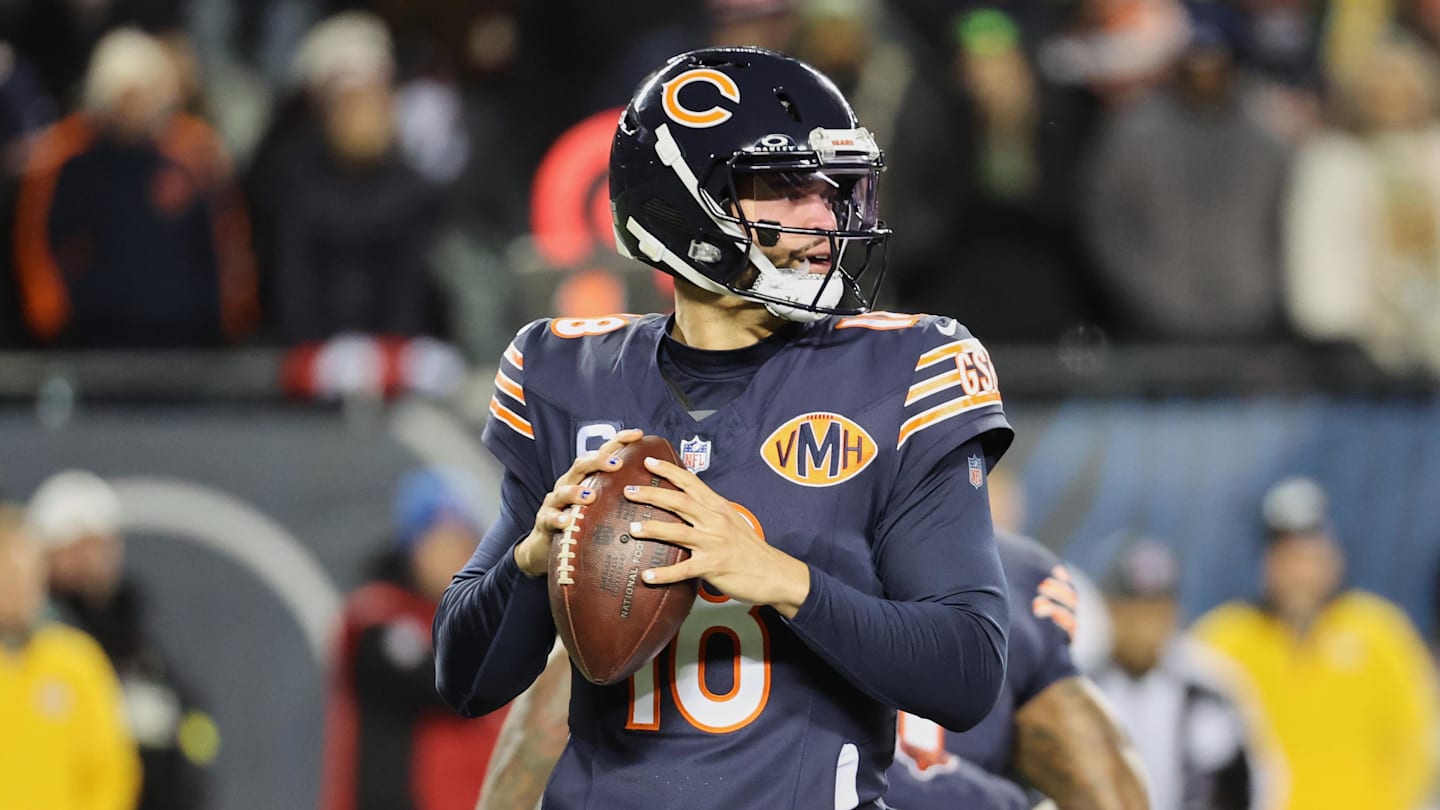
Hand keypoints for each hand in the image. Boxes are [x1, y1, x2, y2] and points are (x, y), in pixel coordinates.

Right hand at [513, 428, 644, 576]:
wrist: (548, 544)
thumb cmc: (580, 521)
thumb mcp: (600, 504)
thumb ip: (619, 494)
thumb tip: (655, 489)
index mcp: (586, 477)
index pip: (603, 454)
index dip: (619, 442)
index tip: (638, 435)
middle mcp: (570, 483)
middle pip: (581, 465)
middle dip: (598, 461)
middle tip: (616, 463)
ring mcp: (555, 501)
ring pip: (563, 491)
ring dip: (576, 492)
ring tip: (590, 496)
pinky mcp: (545, 521)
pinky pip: (550, 518)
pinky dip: (558, 519)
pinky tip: (567, 521)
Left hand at [624, 456, 810, 617]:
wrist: (776, 574)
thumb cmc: (751, 550)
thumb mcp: (733, 523)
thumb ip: (710, 514)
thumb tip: (686, 507)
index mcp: (719, 508)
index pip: (691, 482)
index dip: (669, 470)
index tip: (649, 461)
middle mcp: (715, 521)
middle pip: (679, 501)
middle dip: (652, 494)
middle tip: (629, 490)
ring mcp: (714, 543)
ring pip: (678, 532)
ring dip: (653, 529)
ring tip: (633, 528)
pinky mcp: (713, 566)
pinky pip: (683, 569)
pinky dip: (663, 573)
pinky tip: (647, 576)